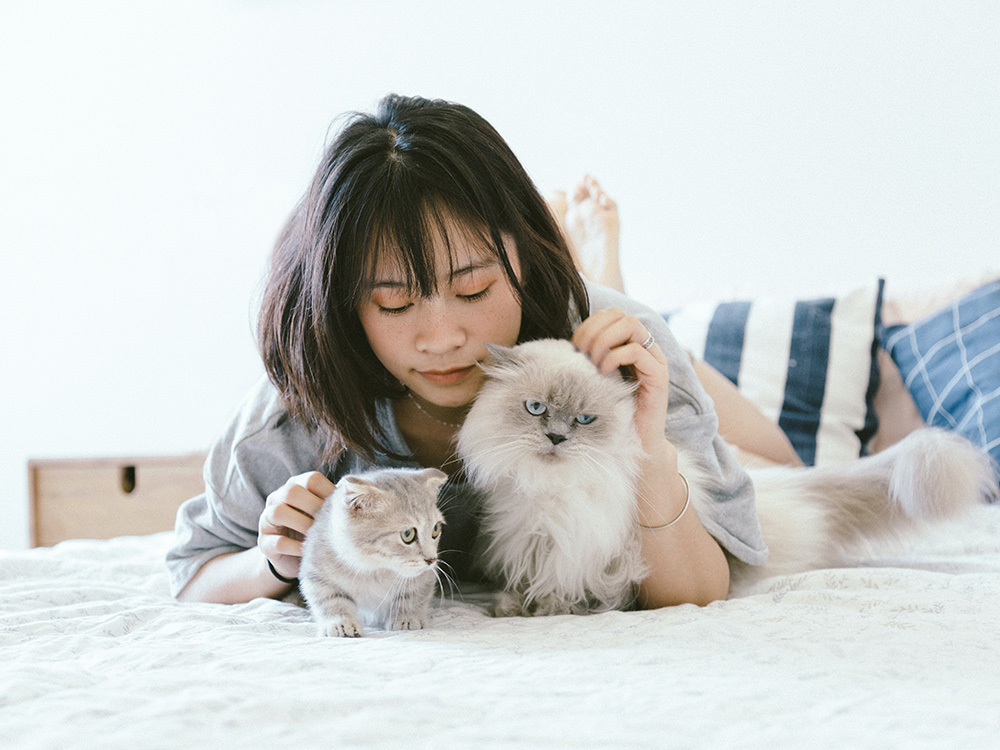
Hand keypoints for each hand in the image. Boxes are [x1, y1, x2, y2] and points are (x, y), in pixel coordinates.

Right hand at [258, 471, 333, 580]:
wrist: (293, 557)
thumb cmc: (314, 529)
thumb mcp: (323, 514)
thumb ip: (333, 504)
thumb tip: (354, 500)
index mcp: (296, 486)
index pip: (311, 479)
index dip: (328, 492)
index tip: (341, 509)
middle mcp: (277, 498)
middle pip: (291, 491)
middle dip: (314, 507)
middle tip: (328, 524)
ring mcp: (267, 519)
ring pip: (279, 512)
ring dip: (302, 524)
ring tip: (317, 536)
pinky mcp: (264, 542)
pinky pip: (277, 541)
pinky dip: (295, 547)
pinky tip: (308, 551)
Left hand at [571, 308, 669, 450]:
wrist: (636, 441)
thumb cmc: (613, 411)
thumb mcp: (597, 378)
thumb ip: (589, 359)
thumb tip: (567, 345)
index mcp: (630, 344)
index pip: (609, 314)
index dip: (589, 325)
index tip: (574, 347)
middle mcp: (645, 346)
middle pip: (620, 314)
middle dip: (594, 330)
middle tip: (582, 354)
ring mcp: (654, 359)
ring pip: (631, 325)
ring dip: (604, 340)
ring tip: (593, 362)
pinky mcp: (658, 375)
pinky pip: (637, 351)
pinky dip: (615, 357)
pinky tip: (604, 372)